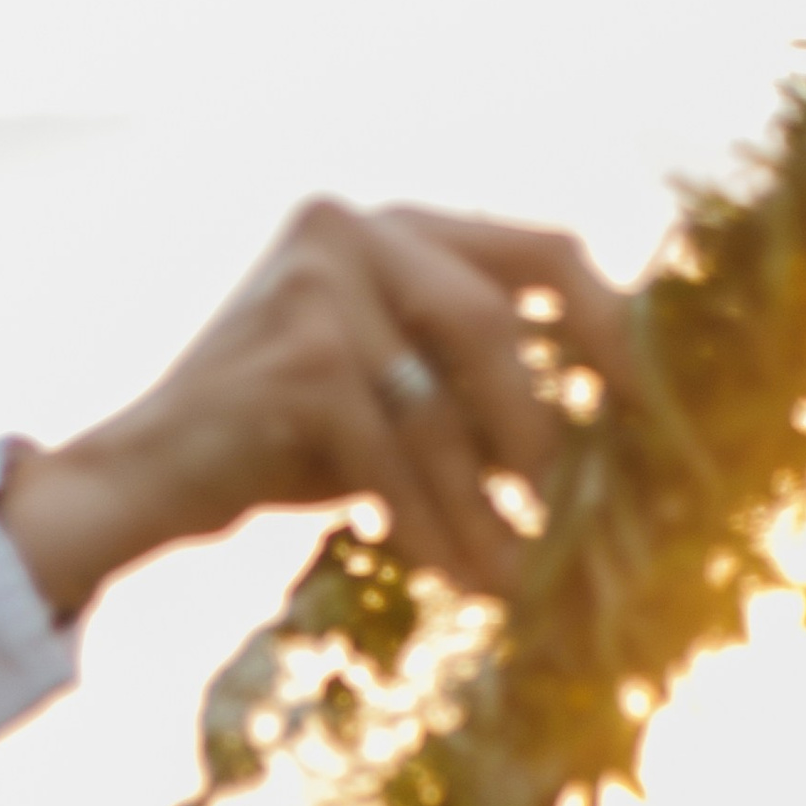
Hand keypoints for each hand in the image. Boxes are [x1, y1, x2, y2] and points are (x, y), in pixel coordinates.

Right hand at [0, 200, 628, 620]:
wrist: (143, 480)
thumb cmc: (283, 448)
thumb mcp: (399, 400)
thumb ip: (484, 387)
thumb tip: (618, 437)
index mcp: (401, 225)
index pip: (544, 251)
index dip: (616, 330)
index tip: (662, 416)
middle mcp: (357, 227)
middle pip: (496, 317)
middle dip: (546, 429)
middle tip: (588, 519)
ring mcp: (316, 278)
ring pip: (442, 399)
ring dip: (489, 504)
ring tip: (525, 580)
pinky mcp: (292, 352)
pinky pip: (391, 451)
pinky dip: (429, 523)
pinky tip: (456, 579)